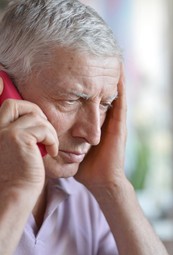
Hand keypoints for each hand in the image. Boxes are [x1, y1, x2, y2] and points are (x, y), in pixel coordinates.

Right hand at [0, 78, 57, 197]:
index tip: (35, 117)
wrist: (12, 196)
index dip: (20, 105)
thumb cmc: (16, 179)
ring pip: (35, 116)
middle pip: (17, 104)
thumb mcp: (14, 154)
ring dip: (48, 130)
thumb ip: (19, 137)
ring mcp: (5, 132)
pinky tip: (51, 153)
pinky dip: (52, 139)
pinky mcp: (18, 139)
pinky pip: (44, 128)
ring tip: (50, 146)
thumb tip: (37, 124)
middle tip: (45, 131)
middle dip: (35, 112)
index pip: (6, 107)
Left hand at [75, 67, 126, 191]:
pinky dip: (120, 87)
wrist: (101, 179)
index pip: (91, 100)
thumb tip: (49, 128)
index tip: (78, 71)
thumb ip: (64, 136)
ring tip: (107, 59)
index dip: (87, 85)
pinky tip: (118, 73)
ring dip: (111, 77)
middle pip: (102, 93)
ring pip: (113, 93)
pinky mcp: (119, 124)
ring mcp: (114, 121)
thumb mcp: (72, 146)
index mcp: (95, 123)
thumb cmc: (86, 166)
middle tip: (93, 58)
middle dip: (98, 77)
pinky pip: (121, 102)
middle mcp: (106, 119)